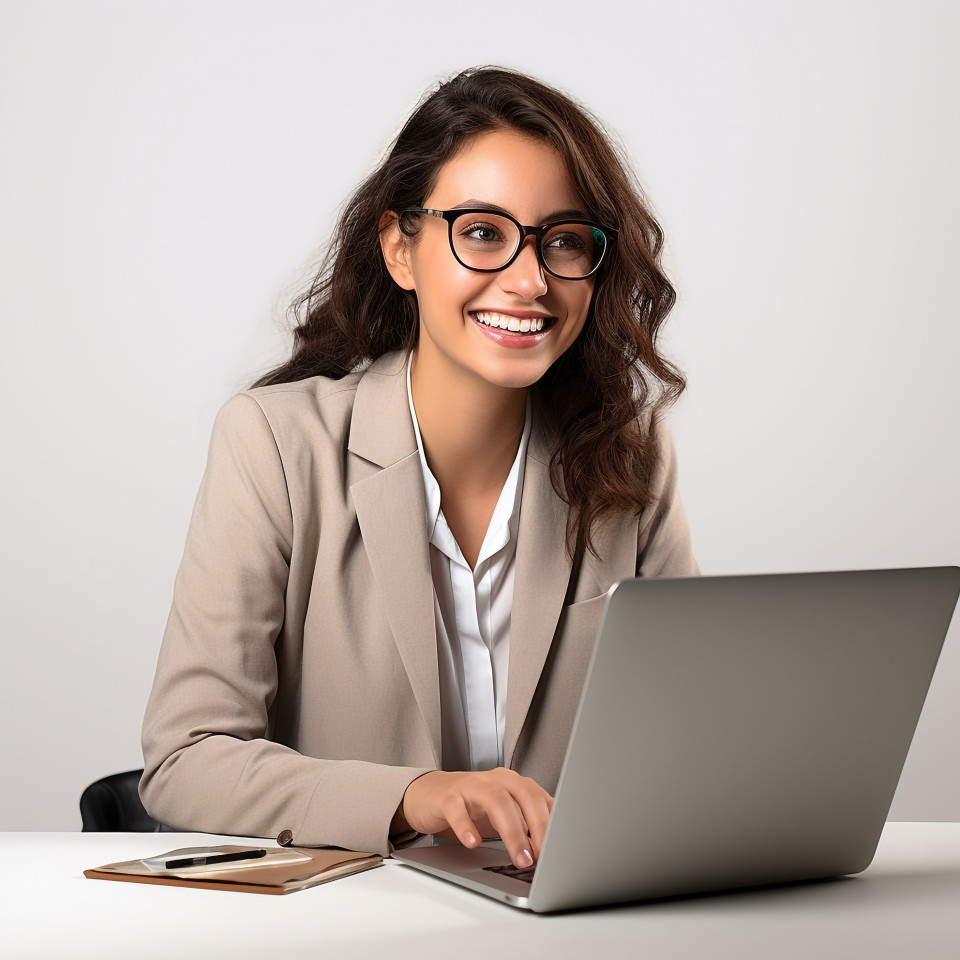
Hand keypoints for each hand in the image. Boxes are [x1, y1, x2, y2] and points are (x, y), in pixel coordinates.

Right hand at [399, 768, 553, 869]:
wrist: (429, 795)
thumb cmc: (471, 806)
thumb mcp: (502, 816)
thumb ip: (525, 827)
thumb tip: (548, 854)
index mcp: (514, 784)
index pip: (541, 799)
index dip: (553, 825)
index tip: (558, 851)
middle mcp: (496, 780)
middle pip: (524, 796)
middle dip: (538, 827)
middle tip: (541, 856)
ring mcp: (471, 786)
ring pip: (497, 800)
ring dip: (512, 831)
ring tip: (520, 857)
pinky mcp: (448, 797)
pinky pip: (458, 809)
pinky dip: (467, 826)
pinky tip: (474, 843)